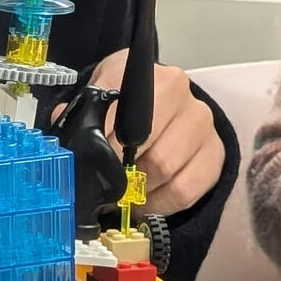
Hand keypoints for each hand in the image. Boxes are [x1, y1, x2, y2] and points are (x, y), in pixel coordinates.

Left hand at [76, 49, 223, 216]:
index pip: (126, 115)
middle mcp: (183, 94)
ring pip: (166, 172)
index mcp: (152, 76)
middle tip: (103, 184)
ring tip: (122, 194)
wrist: (169, 104)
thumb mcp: (104, 90)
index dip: (104, 145)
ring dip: (139, 191)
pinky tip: (145, 200)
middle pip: (148, 148)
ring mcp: (202, 125)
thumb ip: (82, 108)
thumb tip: (65, 126)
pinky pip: (185, 191)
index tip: (90, 162)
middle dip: (120, 173)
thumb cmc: (128, 99)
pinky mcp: (216, 154)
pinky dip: (159, 204)